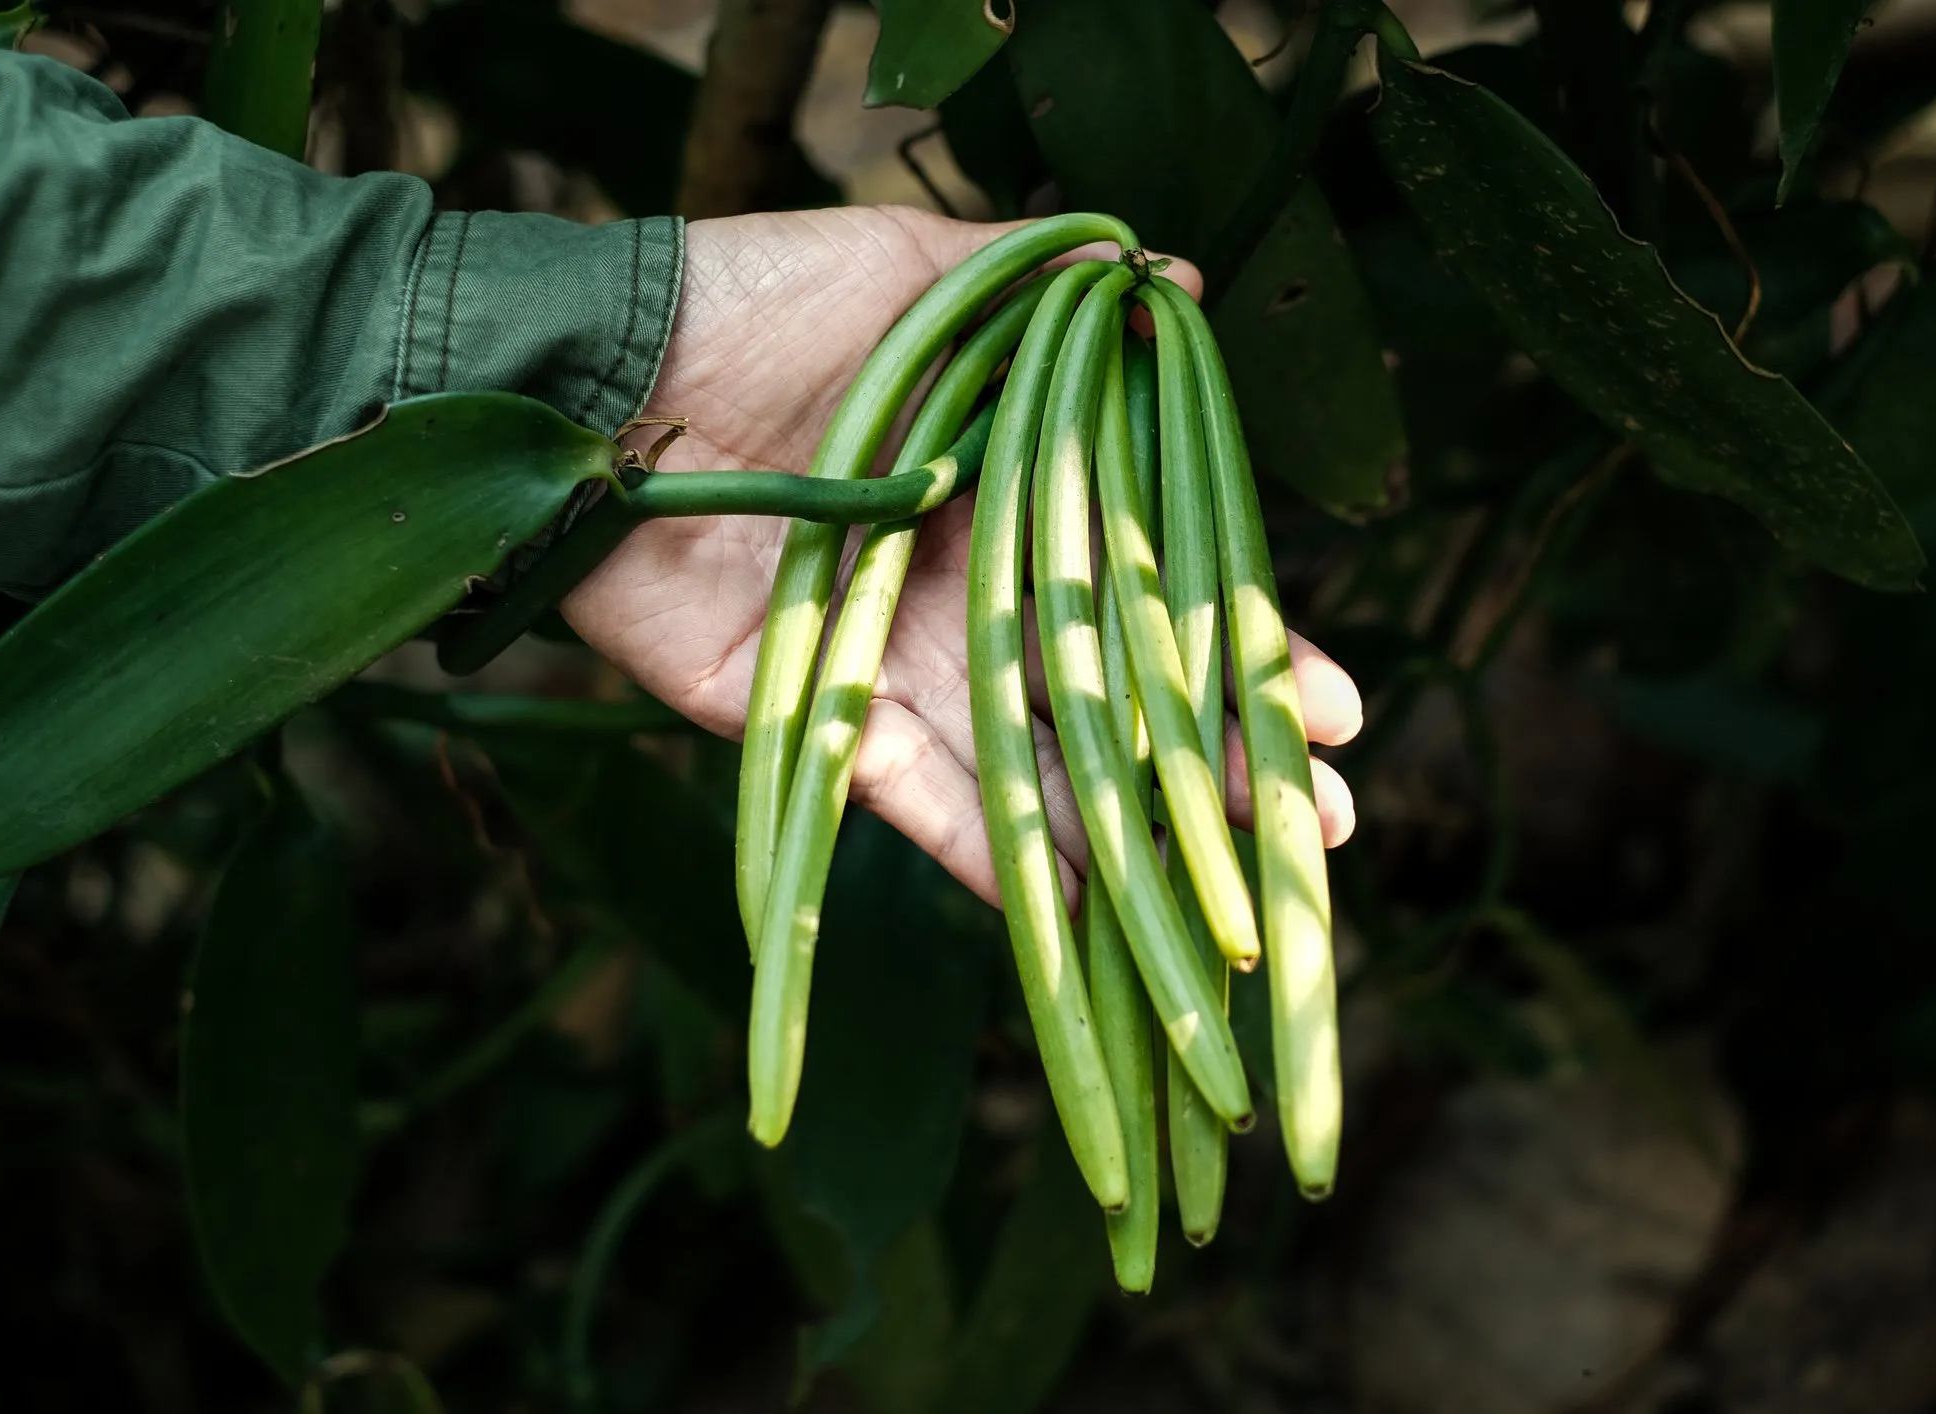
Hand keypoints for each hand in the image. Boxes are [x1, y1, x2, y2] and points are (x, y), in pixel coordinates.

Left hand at [562, 207, 1361, 907]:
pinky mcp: (826, 724)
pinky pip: (927, 807)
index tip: (1333, 709)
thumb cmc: (762, 304)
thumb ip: (1050, 287)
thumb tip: (1179, 282)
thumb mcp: (920, 271)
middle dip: (1224, 766)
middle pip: (1122, 697)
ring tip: (1246, 889)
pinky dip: (1005, 867)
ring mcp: (906, 668)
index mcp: (1019, 493)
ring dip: (1146, 835)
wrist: (602, 373)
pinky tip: (1096, 919)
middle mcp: (978, 593)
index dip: (1244, 648)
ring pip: (1047, 768)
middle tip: (1320, 829)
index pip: (1160, 585)